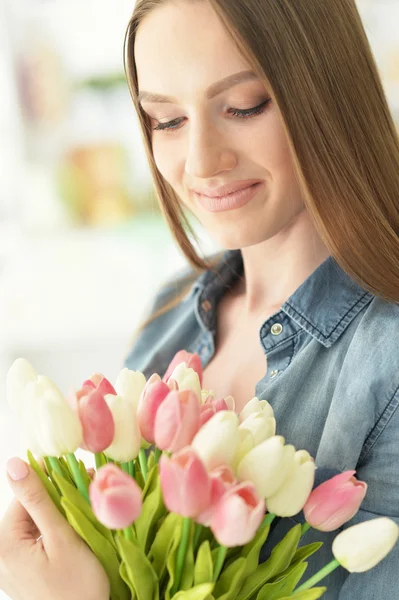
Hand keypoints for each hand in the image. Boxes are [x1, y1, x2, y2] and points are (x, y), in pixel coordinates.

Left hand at [0, 457, 109, 599]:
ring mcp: (11, 565)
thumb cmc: (76, 587)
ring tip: (86, 513)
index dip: (53, 482)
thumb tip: (14, 463)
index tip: (81, 473)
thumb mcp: (60, 537)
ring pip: (36, 523)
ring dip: (60, 515)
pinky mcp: (23, 571)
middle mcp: (1, 553)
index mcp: (5, 543)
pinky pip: (37, 540)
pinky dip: (56, 532)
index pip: (25, 496)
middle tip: (89, 492)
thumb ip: (37, 498)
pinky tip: (75, 533)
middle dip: (59, 498)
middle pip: (30, 509)